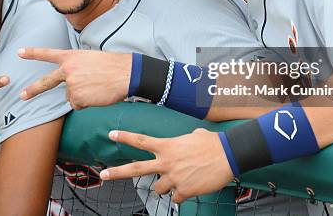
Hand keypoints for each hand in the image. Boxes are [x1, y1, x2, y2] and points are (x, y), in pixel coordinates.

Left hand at [18, 48, 130, 109]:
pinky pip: (78, 104)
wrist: (125, 73)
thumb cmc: (111, 65)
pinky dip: (87, 102)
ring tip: (96, 87)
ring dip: (82, 95)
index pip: (48, 54)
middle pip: (46, 82)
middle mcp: (68, 70)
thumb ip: (76, 67)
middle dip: (33, 90)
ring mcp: (71, 84)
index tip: (19, 52)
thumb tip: (71, 84)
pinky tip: (97, 94)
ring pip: (71, 96)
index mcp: (71, 57)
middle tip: (22, 96)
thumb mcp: (90, 58)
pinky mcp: (77, 97)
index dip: (33, 53)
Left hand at [100, 129, 233, 203]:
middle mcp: (166, 162)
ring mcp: (174, 178)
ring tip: (180, 179)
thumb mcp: (193, 136)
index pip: (141, 141)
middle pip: (136, 169)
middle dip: (118, 172)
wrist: (228, 155)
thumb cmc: (212, 143)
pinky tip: (190, 187)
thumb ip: (182, 142)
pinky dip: (180, 195)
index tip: (111, 134)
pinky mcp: (184, 191)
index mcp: (167, 146)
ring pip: (158, 189)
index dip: (125, 137)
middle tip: (104, 174)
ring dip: (165, 186)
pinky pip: (174, 198)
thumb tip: (186, 142)